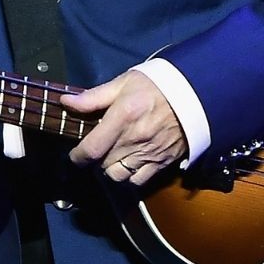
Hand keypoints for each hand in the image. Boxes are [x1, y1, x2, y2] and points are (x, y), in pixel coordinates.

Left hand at [60, 69, 186, 186]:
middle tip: (97, 149)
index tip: (75, 155)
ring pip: (120, 176)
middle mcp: (135, 140)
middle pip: (103, 165)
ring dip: (112, 169)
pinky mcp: (164, 162)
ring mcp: (151, 153)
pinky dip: (131, 176)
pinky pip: (140, 181)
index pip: (92, 149)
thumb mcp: (123, 83)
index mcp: (122, 118)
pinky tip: (130, 162)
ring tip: (113, 157)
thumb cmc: (156, 85)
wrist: (197, 93)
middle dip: (95, 160)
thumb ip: (93, 96)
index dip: (77, 157)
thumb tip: (67, 102)